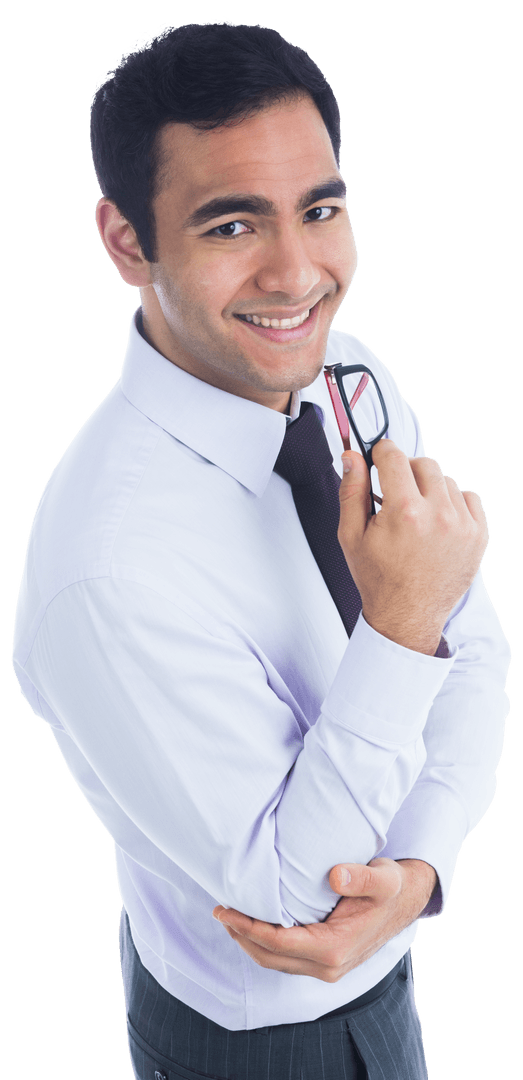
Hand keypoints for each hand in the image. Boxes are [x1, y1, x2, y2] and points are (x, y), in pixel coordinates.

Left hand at [212, 858, 436, 982]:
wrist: (406, 902)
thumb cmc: (391, 886)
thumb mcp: (383, 876)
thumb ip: (361, 877)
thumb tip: (336, 876)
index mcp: (335, 948)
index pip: (279, 942)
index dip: (249, 927)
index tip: (226, 910)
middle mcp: (328, 966)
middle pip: (270, 956)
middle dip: (241, 935)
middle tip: (219, 910)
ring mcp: (326, 968)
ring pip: (275, 962)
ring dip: (249, 942)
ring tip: (230, 917)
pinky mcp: (324, 962)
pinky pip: (285, 959)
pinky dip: (264, 945)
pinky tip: (254, 924)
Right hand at [338, 442, 488, 653]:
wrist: (408, 615)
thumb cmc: (380, 580)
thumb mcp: (352, 535)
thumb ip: (351, 491)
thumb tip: (352, 457)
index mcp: (404, 512)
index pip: (394, 456)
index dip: (381, 452)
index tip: (378, 457)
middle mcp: (438, 515)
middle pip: (423, 464)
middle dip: (405, 471)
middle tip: (395, 493)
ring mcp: (463, 525)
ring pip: (445, 480)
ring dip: (428, 488)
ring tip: (415, 515)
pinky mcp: (478, 535)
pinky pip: (468, 497)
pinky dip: (452, 503)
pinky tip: (436, 522)